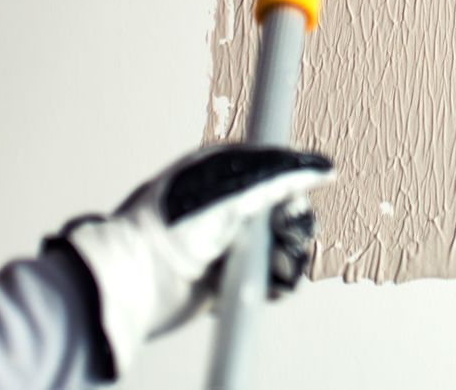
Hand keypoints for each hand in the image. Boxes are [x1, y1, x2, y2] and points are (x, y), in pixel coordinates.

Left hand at [52, 145, 332, 377]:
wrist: (133, 282)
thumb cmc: (168, 229)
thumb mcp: (232, 193)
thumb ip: (279, 178)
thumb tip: (321, 168)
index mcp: (224, 173)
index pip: (278, 169)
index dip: (294, 184)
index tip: (294, 202)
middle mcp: (229, 206)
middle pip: (287, 210)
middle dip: (293, 227)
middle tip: (281, 239)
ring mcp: (229, 244)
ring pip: (284, 246)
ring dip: (288, 258)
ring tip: (272, 269)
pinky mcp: (229, 280)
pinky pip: (272, 279)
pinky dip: (278, 284)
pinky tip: (270, 287)